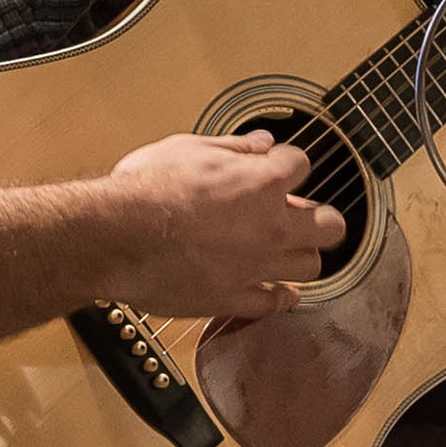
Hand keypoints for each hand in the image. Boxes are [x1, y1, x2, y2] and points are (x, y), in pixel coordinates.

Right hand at [105, 130, 344, 320]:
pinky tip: (280, 292)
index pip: (301, 164)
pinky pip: (273, 303)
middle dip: (320, 218)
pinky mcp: (234, 298)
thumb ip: (231, 147)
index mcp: (262, 181)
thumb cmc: (144, 189)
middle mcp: (270, 225)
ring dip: (302, 256)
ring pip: (309, 266)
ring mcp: (256, 266)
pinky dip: (279, 297)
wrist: (117, 237)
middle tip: (305, 216)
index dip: (288, 164)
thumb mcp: (186, 148)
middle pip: (329, 226)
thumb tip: (259, 143)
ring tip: (288, 250)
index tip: (278, 167)